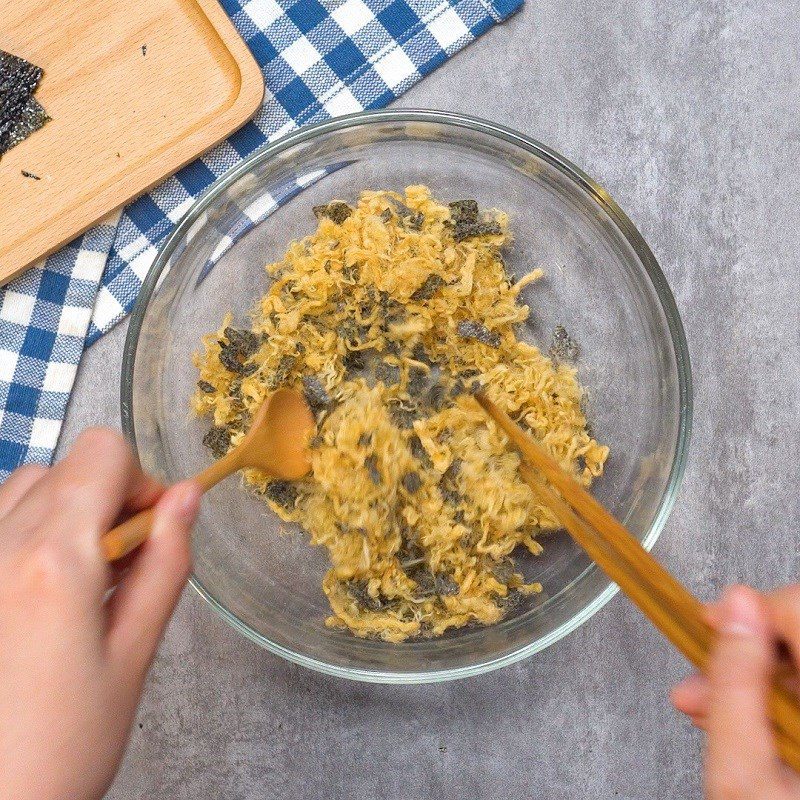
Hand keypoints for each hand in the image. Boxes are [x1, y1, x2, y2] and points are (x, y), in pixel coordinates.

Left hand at [0, 429, 200, 799]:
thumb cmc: (64, 744)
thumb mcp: (134, 655)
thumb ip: (165, 564)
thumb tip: (188, 495)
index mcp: (53, 559)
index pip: (104, 452)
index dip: (141, 483)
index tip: (150, 536)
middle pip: (68, 467)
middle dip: (107, 500)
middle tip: (119, 567)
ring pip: (26, 487)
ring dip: (64, 512)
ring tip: (77, 580)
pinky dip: (27, 532)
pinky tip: (36, 593)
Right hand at [671, 585, 799, 798]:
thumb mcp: (741, 778)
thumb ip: (734, 683)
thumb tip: (733, 604)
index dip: (757, 610)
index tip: (712, 624)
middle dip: (751, 652)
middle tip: (701, 681)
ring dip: (758, 677)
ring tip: (707, 707)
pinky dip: (778, 697)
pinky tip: (745, 720)